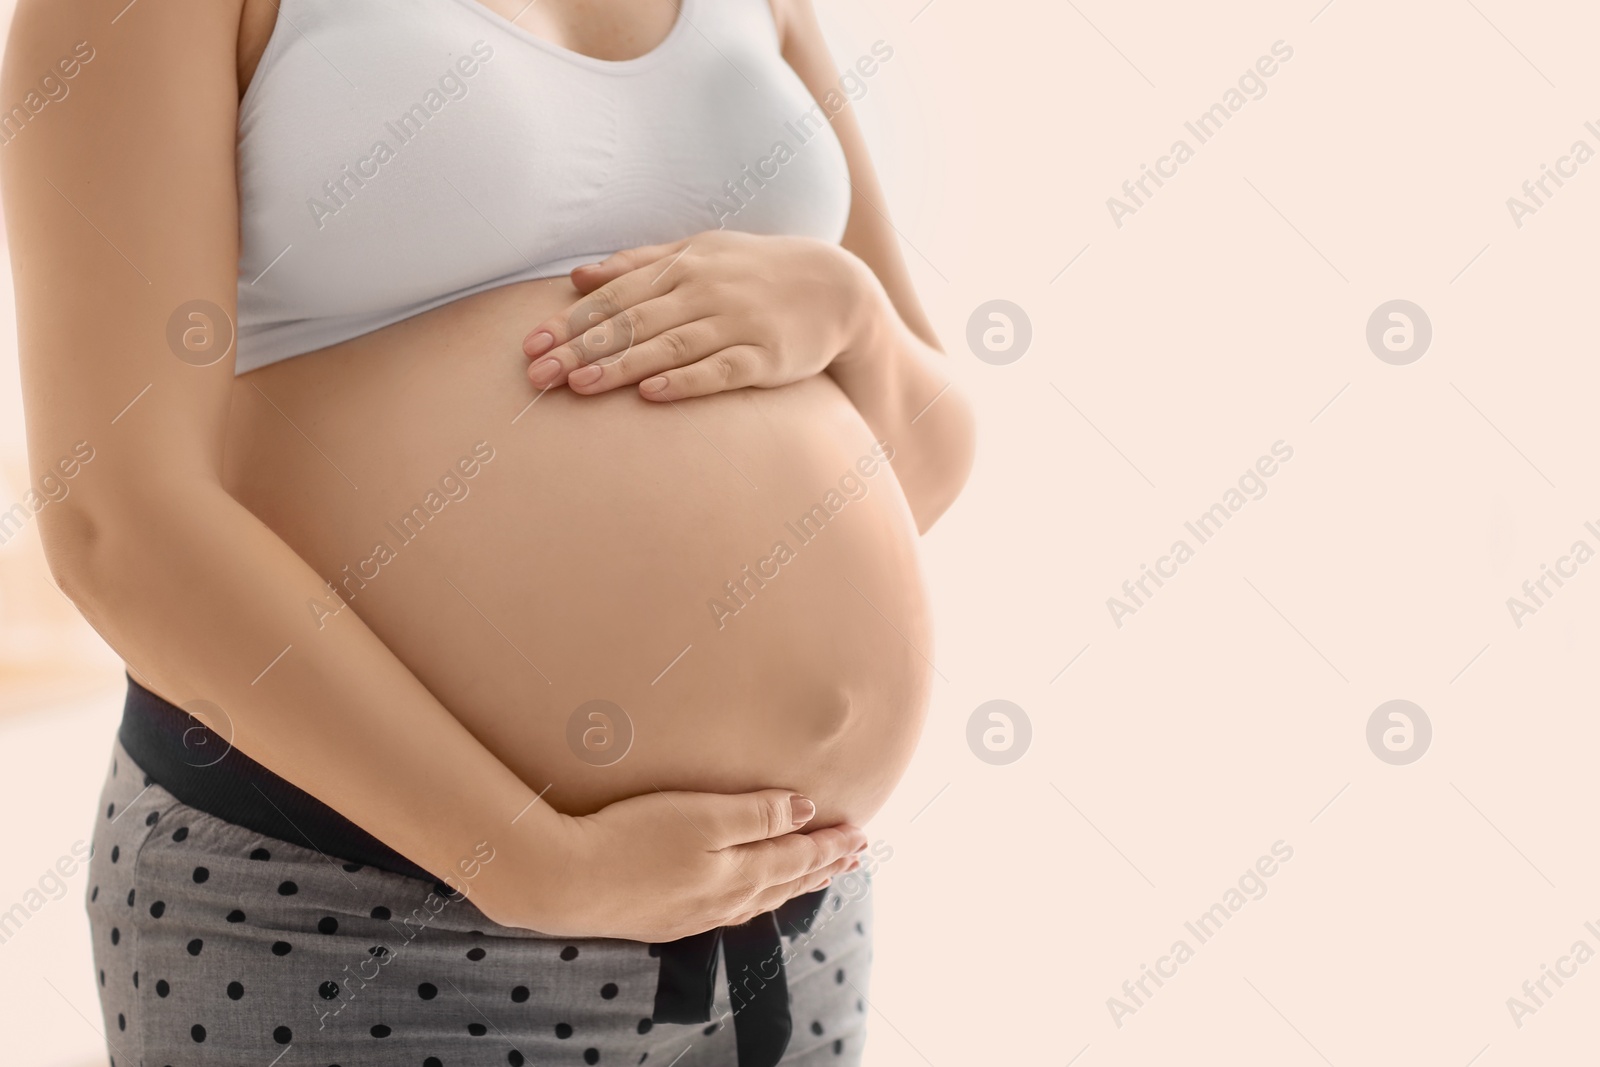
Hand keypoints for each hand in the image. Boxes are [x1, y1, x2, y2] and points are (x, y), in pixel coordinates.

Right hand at [508, 788, 865, 940]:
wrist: (565, 882)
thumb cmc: (632, 839)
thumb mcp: (701, 814)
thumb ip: (758, 815)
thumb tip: (806, 813)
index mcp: (740, 873)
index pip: (799, 856)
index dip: (830, 843)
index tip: (859, 833)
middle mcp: (725, 901)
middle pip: (786, 881)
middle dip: (822, 865)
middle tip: (853, 856)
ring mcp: (695, 915)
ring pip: (761, 899)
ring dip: (794, 884)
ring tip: (816, 875)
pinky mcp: (667, 920)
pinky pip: (733, 910)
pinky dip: (759, 898)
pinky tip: (752, 897)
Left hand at [522, 230, 876, 400]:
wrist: (836, 287)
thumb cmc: (755, 271)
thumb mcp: (698, 253)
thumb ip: (638, 264)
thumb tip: (577, 277)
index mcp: (683, 265)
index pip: (616, 295)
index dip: (571, 321)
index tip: (531, 345)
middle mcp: (705, 291)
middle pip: (633, 322)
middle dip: (581, 349)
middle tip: (536, 375)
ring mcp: (737, 324)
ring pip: (669, 346)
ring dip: (622, 366)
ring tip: (579, 385)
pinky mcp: (766, 358)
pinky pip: (720, 371)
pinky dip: (685, 382)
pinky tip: (652, 395)